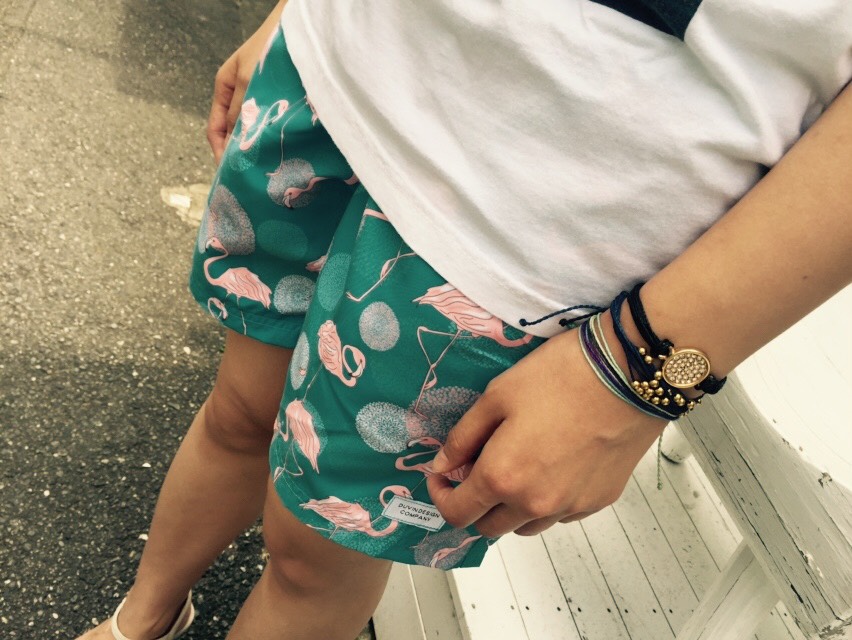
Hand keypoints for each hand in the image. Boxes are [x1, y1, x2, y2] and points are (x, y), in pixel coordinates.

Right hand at [207, 2, 285, 163]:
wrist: (299, 25)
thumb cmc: (270, 45)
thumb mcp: (249, 81)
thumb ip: (240, 113)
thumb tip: (232, 146)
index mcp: (225, 88)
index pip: (216, 129)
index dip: (221, 154)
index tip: (231, 175)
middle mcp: (241, 95)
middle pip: (236, 134)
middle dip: (242, 154)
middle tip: (253, 178)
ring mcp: (260, 97)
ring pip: (255, 131)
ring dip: (260, 148)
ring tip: (270, 168)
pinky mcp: (280, 99)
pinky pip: (273, 124)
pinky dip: (275, 137)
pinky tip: (285, 149)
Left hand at [426, 317, 667, 536]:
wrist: (627, 373)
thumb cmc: (557, 376)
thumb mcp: (496, 396)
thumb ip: (463, 437)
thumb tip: (442, 465)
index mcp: (502, 477)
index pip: (457, 514)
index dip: (441, 497)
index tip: (442, 477)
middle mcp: (535, 503)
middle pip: (490, 528)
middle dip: (475, 504)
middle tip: (479, 469)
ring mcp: (570, 506)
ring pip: (526, 525)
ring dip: (511, 506)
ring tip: (518, 466)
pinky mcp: (599, 500)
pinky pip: (561, 514)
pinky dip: (547, 500)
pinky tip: (553, 465)